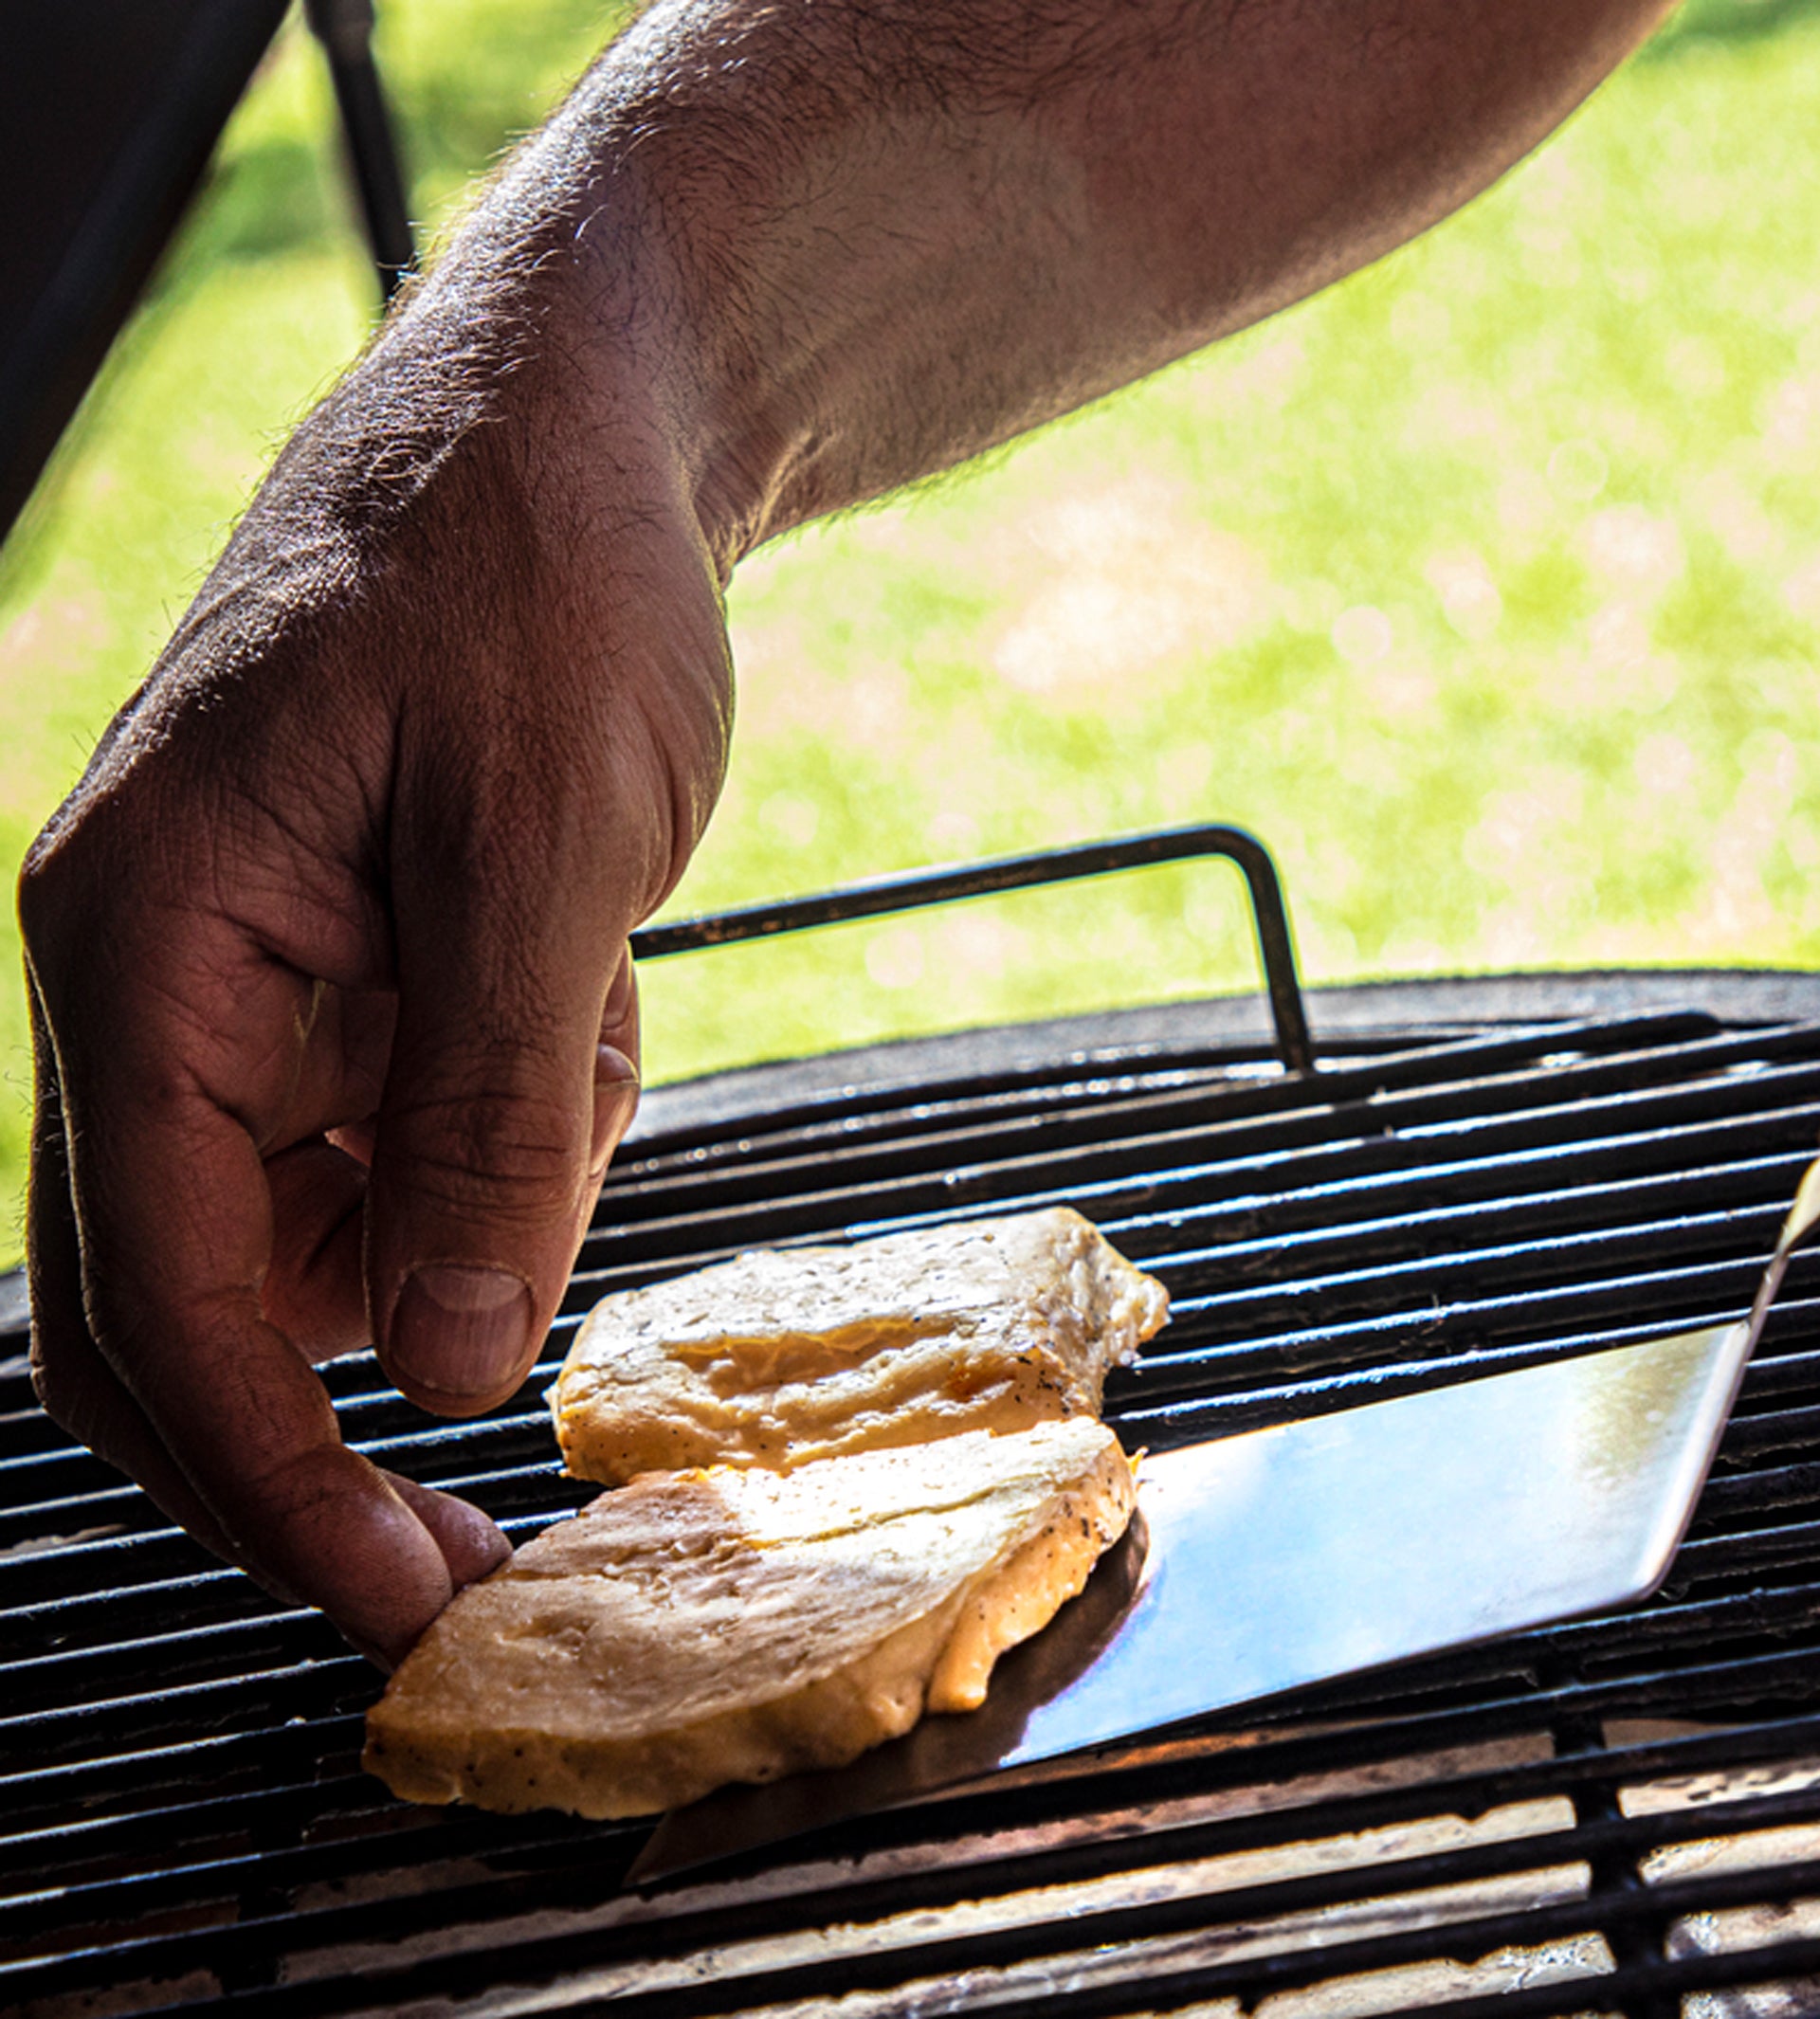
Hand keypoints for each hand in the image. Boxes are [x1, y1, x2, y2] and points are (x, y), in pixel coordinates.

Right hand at [18, 292, 732, 1665]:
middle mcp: (158, 981)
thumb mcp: (546, 851)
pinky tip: (587, 1004)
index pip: (164, 1294)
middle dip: (320, 1428)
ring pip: (317, 1232)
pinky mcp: (338, 981)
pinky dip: (510, 1135)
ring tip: (590, 1033)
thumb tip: (444, 1359)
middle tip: (473, 1536)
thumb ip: (491, 1113)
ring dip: (465, 1217)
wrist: (563, 443)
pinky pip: (399, 1146)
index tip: (394, 1596)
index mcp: (148, 943)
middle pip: (179, 1299)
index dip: (271, 1478)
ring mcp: (244, 985)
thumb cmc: (539, 583)